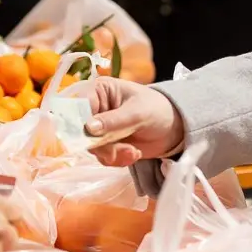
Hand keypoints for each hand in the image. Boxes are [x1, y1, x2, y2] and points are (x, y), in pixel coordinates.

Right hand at [70, 75, 185, 166]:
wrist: (175, 128)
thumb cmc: (158, 109)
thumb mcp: (137, 113)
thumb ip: (113, 121)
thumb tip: (87, 128)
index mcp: (99, 91)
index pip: (77, 105)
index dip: (76, 122)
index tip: (85, 138)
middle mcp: (94, 109)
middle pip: (79, 130)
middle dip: (99, 145)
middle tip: (115, 152)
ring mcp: (99, 129)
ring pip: (91, 147)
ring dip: (112, 154)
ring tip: (133, 152)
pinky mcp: (106, 145)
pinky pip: (102, 157)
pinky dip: (118, 160)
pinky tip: (134, 154)